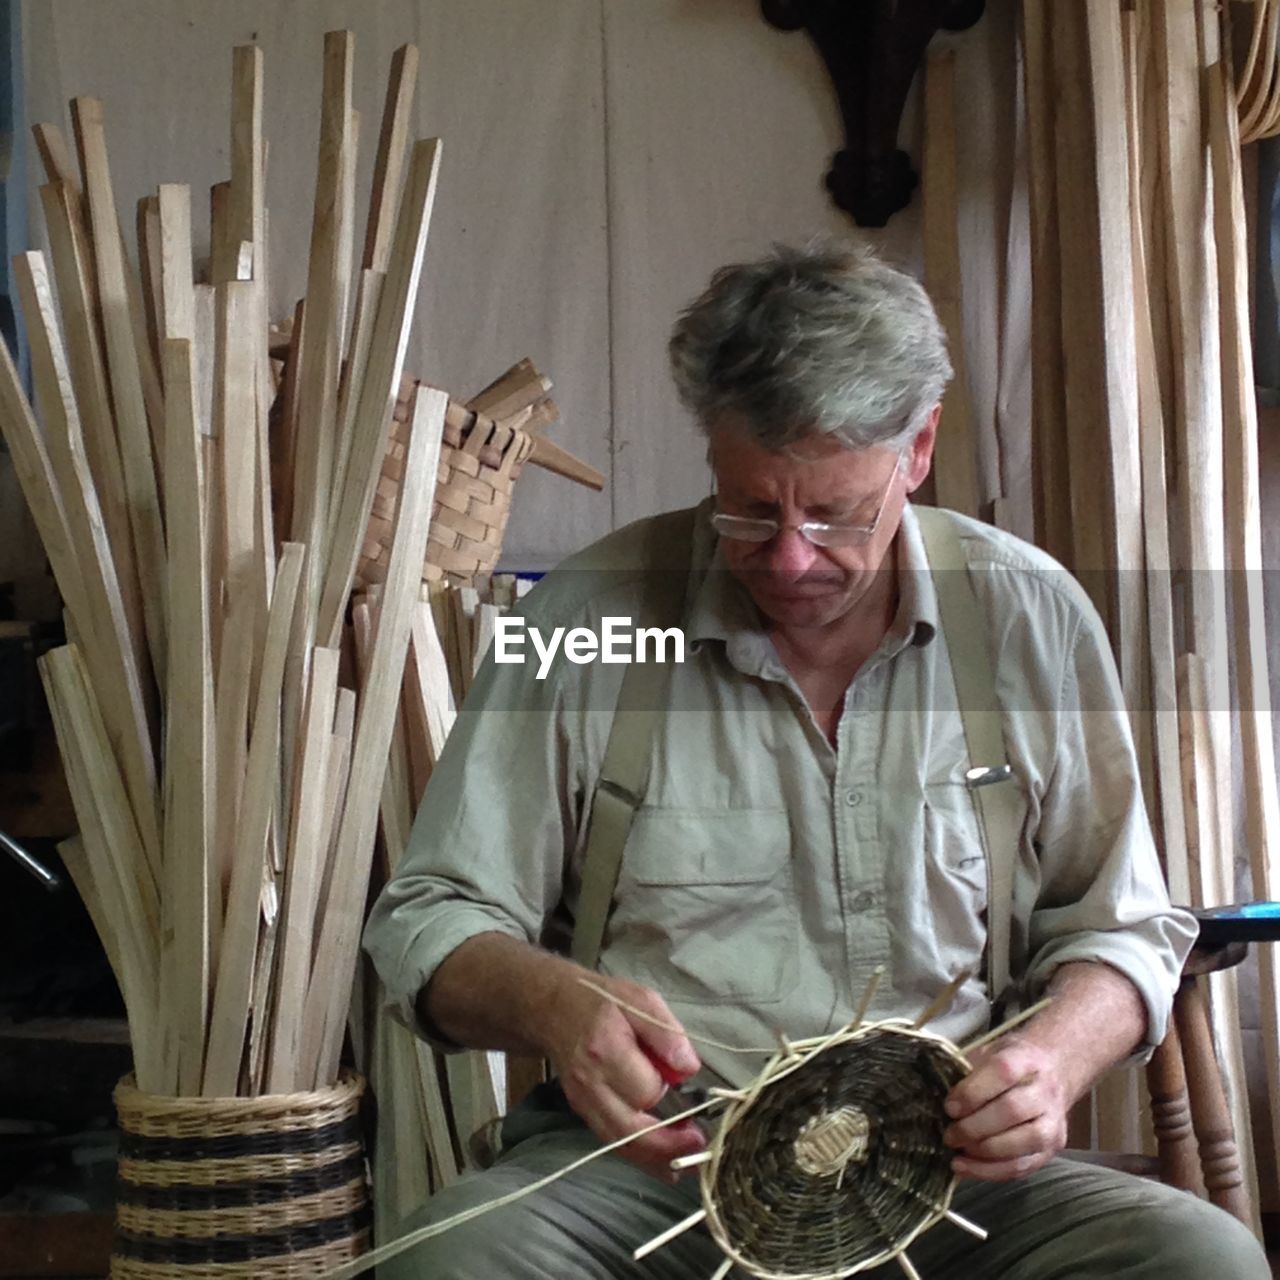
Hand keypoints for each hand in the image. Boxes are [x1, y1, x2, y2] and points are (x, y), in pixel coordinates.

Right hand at [544, 969, 704, 1179]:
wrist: (553, 1010)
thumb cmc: (602, 1002)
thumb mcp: (639, 999)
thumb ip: (666, 1032)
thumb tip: (689, 1068)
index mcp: (605, 1050)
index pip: (644, 1090)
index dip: (666, 1088)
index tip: (679, 1076)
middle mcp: (590, 1084)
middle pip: (630, 1132)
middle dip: (668, 1146)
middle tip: (700, 1145)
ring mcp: (582, 1103)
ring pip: (621, 1145)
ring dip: (657, 1159)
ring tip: (690, 1161)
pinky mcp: (582, 1112)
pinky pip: (614, 1142)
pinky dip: (641, 1155)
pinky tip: (666, 1160)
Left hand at [942, 1034, 1069, 1180]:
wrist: (1050, 1072)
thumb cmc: (1007, 1064)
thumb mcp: (986, 1053)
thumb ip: (966, 1072)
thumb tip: (934, 1098)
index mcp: (1025, 1059)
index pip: (1002, 1073)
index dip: (973, 1091)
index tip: (949, 1106)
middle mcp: (1045, 1091)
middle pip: (1012, 1110)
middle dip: (975, 1127)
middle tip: (949, 1134)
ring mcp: (1054, 1122)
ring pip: (1023, 1142)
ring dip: (984, 1152)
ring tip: (957, 1151)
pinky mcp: (1054, 1149)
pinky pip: (1023, 1166)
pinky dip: (992, 1171)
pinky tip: (967, 1167)